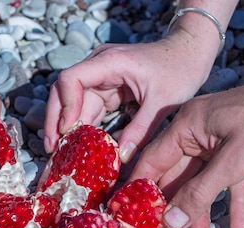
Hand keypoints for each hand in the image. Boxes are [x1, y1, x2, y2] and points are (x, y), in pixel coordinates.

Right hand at [43, 35, 216, 161]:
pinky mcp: (107, 89)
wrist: (190, 52)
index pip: (71, 79)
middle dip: (56, 121)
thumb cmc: (180, 69)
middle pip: (64, 92)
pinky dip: (83, 127)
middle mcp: (98, 67)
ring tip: (62, 155)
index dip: (65, 106)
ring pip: (73, 103)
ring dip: (67, 128)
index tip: (67, 131)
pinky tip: (79, 147)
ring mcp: (101, 78)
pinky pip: (88, 109)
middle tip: (52, 150)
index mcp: (109, 63)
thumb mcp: (163, 103)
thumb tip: (121, 159)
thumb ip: (141, 130)